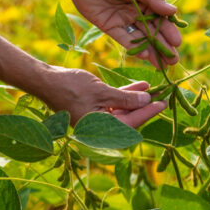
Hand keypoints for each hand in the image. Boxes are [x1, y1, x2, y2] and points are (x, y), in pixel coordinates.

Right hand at [42, 66, 166, 126]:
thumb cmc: (71, 87)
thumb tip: (147, 101)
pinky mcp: (94, 107)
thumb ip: (125, 98)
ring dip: (136, 99)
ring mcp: (96, 117)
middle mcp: (99, 127)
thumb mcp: (102, 91)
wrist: (47, 80)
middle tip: (162, 96)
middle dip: (144, 106)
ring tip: (153, 89)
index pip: (131, 123)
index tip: (163, 104)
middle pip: (128, 118)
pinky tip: (139, 86)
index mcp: (100, 129)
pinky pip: (114, 103)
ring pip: (123, 109)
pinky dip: (125, 95)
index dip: (148, 113)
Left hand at [63, 0, 181, 67]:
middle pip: (152, 32)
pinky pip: (123, 38)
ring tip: (163, 64)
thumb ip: (152, 0)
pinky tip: (145, 56)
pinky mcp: (109, 26)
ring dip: (151, 51)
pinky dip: (133, 47)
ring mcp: (122, 21)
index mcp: (144, 2)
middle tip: (174, 60)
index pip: (160, 19)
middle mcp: (135, 13)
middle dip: (163, 46)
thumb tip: (173, 12)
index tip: (177, 42)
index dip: (169, 31)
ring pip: (140, 38)